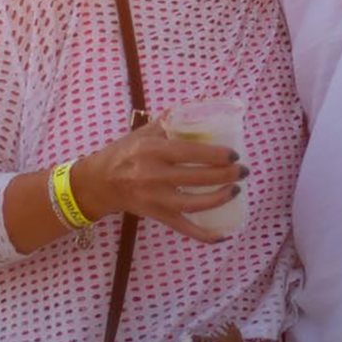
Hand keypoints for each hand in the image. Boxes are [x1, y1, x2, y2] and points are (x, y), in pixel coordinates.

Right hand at [71, 118, 243, 241]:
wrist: (98, 182)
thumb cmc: (123, 153)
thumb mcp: (143, 132)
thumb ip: (169, 121)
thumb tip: (197, 106)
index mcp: (152, 151)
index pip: (189, 152)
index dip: (215, 154)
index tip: (234, 154)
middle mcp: (153, 176)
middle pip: (197, 178)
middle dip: (226, 175)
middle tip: (243, 171)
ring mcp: (155, 199)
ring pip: (194, 204)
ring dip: (219, 198)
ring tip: (235, 190)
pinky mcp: (156, 215)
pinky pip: (183, 228)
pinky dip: (204, 235)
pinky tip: (223, 235)